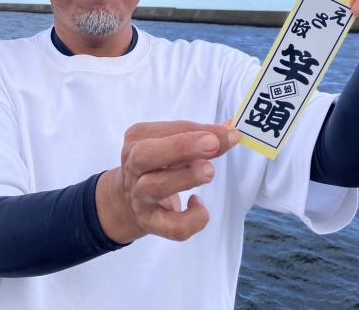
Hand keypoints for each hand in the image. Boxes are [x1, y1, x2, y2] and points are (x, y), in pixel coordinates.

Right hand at [96, 121, 239, 243]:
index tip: (229, 133)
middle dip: (181, 147)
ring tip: (210, 171)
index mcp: (137, 140)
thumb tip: (231, 132)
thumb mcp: (172, 146)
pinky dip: (192, 219)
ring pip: (154, 188)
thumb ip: (201, 137)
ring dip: (186, 178)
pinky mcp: (150, 223)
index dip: (197, 131)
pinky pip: (172, 227)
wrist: (127, 201)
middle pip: (145, 155)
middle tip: (213, 144)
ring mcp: (139, 197)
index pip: (165, 130)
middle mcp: (133, 167)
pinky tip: (199, 205)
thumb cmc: (159, 166)